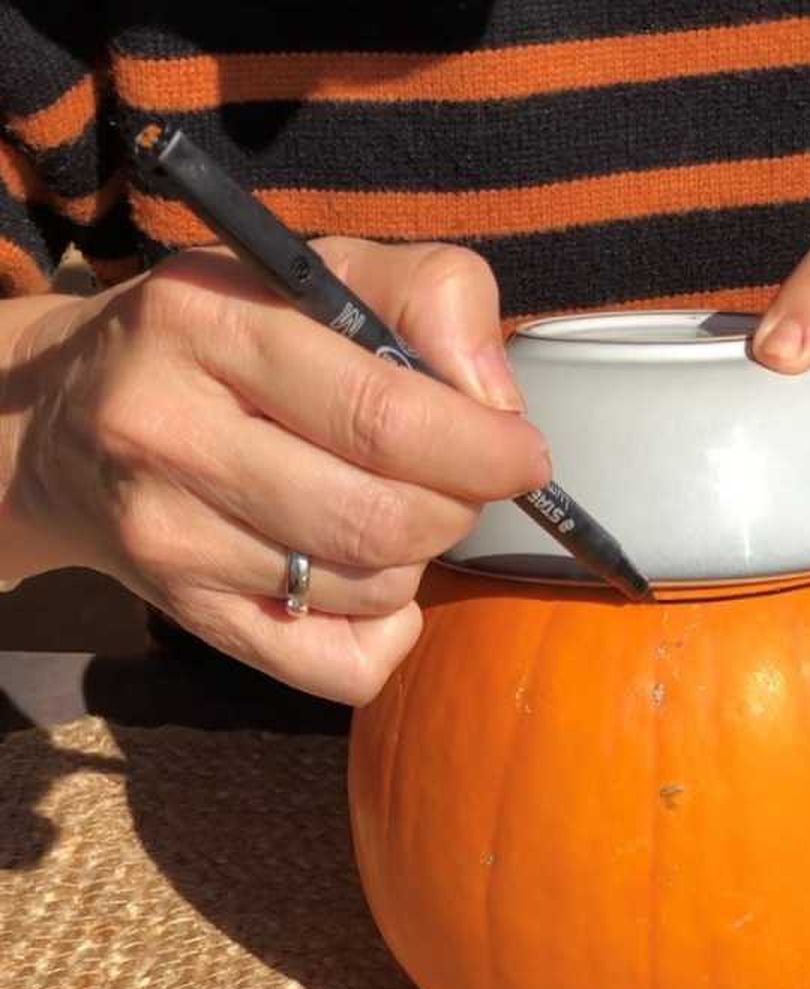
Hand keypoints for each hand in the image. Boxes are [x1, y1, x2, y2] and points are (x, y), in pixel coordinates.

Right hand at [3, 241, 548, 701]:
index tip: (522, 453)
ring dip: (415, 560)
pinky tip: (363, 586)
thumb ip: (426, 297)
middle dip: (456, 507)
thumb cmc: (217, 340)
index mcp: (208, 324)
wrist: (62, 423)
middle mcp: (172, 435)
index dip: (482, 448)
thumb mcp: (310, 273)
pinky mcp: (191, 620)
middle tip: (457, 482)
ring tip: (388, 512)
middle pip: (381, 518)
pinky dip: (383, 636)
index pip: (383, 414)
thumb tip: (497, 404)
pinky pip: (338, 668)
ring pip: (370, 591)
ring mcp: (174, 542)